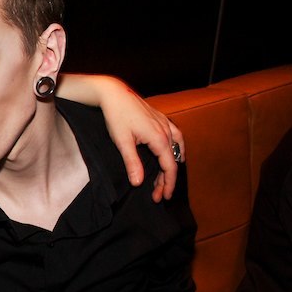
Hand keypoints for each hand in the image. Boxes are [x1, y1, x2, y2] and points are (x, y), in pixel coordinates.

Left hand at [95, 76, 184, 201]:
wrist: (114, 93)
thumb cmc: (116, 116)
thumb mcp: (122, 141)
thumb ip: (132, 163)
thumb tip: (139, 183)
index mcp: (159, 139)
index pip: (169, 167)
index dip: (168, 184)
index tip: (163, 197)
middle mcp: (167, 131)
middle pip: (173, 161)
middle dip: (167, 179)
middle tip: (159, 194)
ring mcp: (165, 124)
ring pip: (177, 149)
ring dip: (172, 164)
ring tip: (167, 178)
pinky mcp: (161, 119)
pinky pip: (176, 136)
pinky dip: (177, 148)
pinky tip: (173, 151)